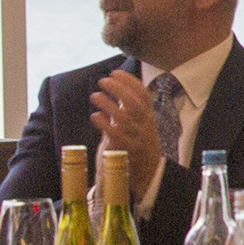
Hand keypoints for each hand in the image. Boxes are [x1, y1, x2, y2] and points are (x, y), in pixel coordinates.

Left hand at [89, 69, 165, 198]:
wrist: (146, 172)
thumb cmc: (137, 143)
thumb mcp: (138, 123)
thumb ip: (128, 106)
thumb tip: (115, 85)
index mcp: (149, 116)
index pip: (143, 94)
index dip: (129, 81)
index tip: (115, 72)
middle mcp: (145, 125)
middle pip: (134, 103)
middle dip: (119, 89)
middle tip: (102, 81)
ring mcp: (137, 138)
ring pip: (124, 118)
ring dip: (107, 104)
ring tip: (94, 95)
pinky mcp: (126, 150)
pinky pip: (115, 135)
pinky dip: (103, 123)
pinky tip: (94, 116)